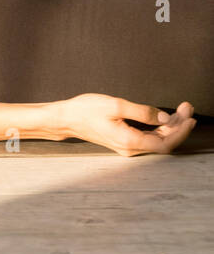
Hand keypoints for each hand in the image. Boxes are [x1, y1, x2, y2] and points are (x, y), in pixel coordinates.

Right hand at [58, 94, 197, 155]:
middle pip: (163, 142)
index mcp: (129, 141)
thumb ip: (142, 112)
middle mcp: (129, 148)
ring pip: (157, 140)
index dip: (181, 131)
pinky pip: (148, 138)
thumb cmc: (85, 111)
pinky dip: (160, 129)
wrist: (65, 119)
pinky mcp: (124, 141)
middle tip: (187, 107)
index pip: (165, 143)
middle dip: (179, 125)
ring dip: (171, 127)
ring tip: (180, 110)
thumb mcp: (115, 105)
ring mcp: (126, 146)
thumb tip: (163, 117)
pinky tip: (165, 118)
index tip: (189, 116)